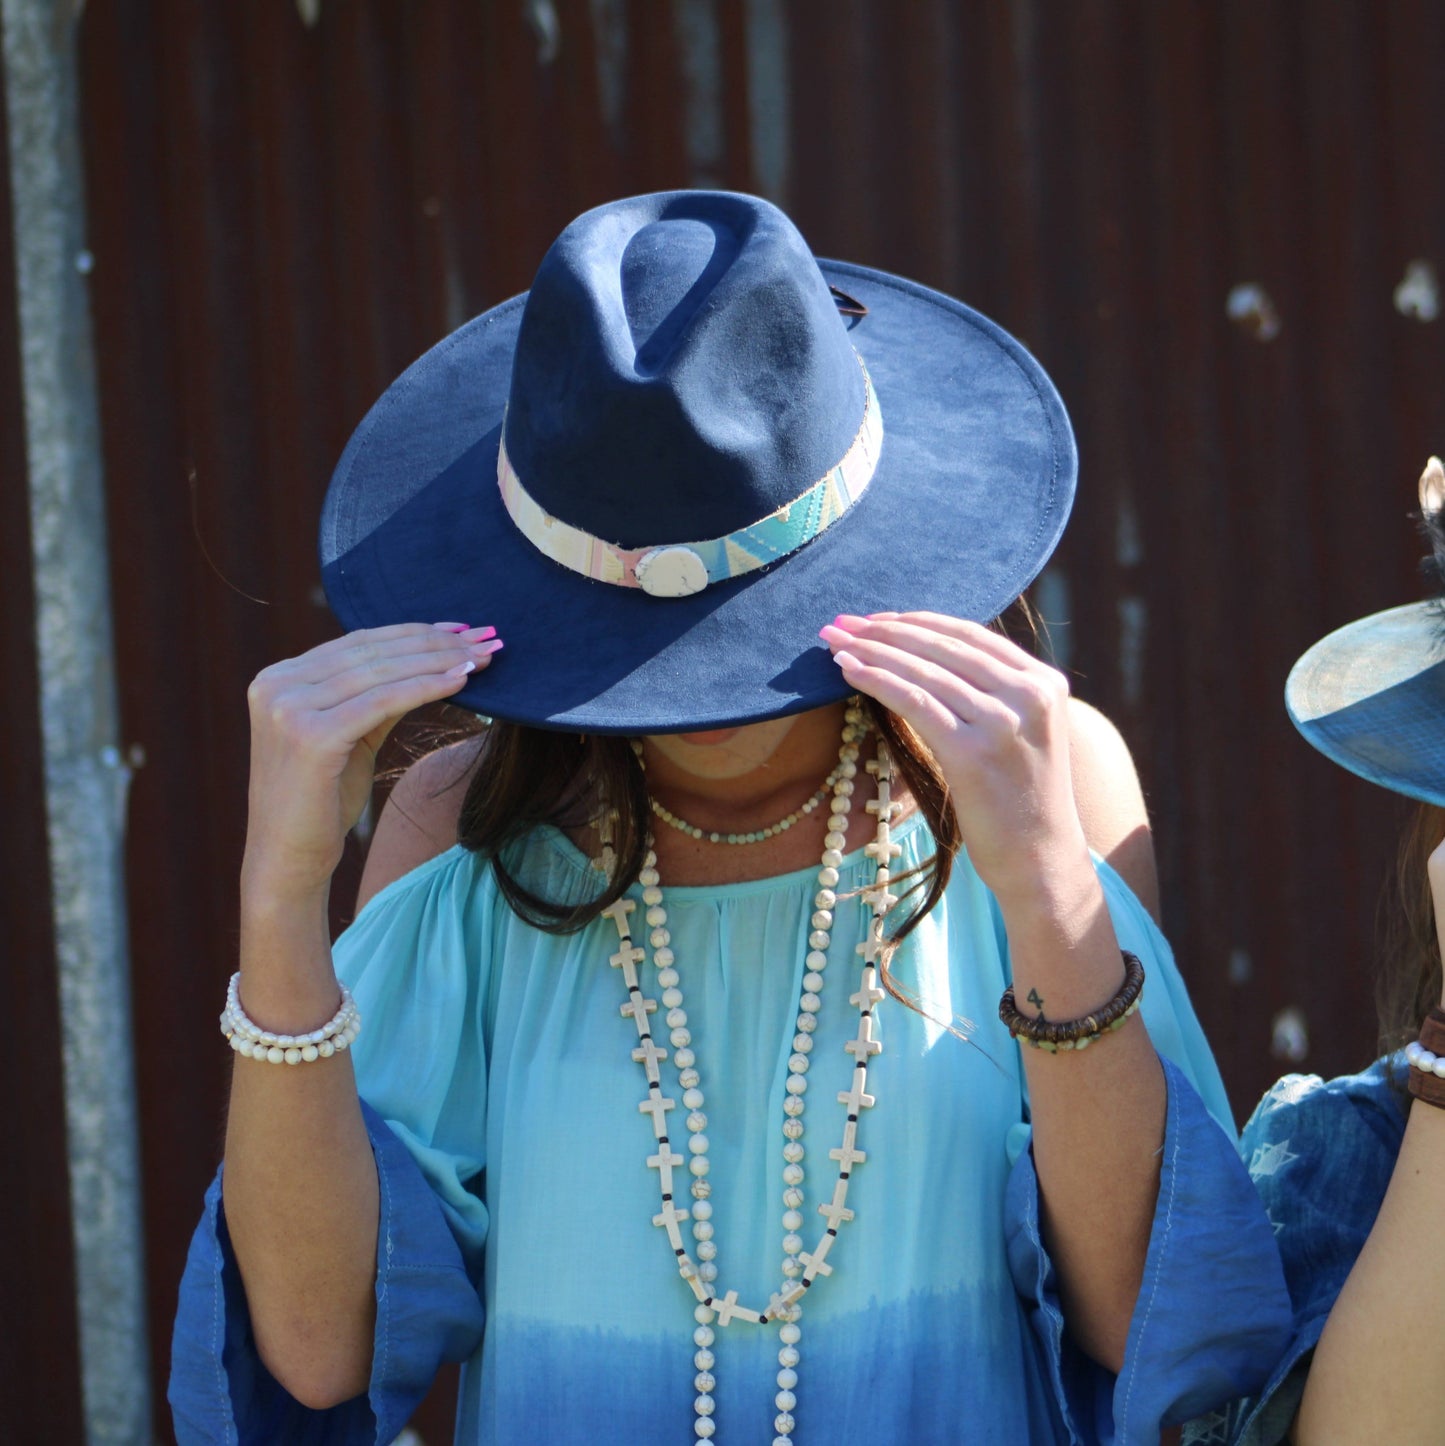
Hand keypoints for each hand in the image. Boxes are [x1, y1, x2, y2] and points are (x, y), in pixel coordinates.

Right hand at [242, 623, 501, 902]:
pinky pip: (384, 702)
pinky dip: (426, 687)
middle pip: (374, 652)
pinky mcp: (310, 735)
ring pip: (383, 671)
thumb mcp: (350, 736)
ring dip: (441, 660)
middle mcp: (276, 684)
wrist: (288, 860)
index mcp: (279, 678)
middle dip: (437, 642)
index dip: (416, 632)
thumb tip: (432, 659)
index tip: (463, 629)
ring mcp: (288, 707)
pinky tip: (461, 681)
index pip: (360, 642)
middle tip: (487, 638)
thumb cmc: (322, 802)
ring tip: (483, 659)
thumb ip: (376, 696)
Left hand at [818, 611, 1089, 905]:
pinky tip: (847, 671)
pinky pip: (913, 702)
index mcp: (1044, 682)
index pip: (970, 634)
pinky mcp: (973, 753)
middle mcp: (1029, 693)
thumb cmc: (1019, 802)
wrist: (1042, 862)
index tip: (874, 619)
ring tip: (833, 643)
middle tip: (841, 623)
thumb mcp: (1022, 734)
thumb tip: (924, 657)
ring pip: (922, 669)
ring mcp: (1003, 722)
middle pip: (941, 645)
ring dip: (870, 651)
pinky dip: (875, 680)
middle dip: (884, 630)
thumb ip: (991, 694)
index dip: (915, 621)